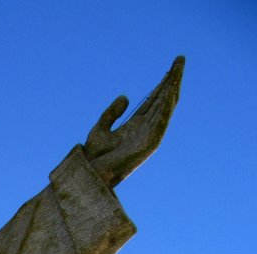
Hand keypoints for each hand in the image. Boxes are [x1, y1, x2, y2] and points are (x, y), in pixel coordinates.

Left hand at [85, 56, 184, 188]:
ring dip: (173, 87)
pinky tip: (171, 89)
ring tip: (178, 68)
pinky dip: (166, 105)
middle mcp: (145, 128)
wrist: (92, 173)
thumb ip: (112, 113)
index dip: (161, 84)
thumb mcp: (100, 128)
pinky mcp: (150, 143)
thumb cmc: (94, 157)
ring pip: (165, 107)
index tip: (170, 68)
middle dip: (171, 80)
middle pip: (162, 99)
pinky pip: (161, 120)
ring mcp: (149, 135)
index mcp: (135, 125)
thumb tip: (125, 96)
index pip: (153, 100)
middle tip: (180, 60)